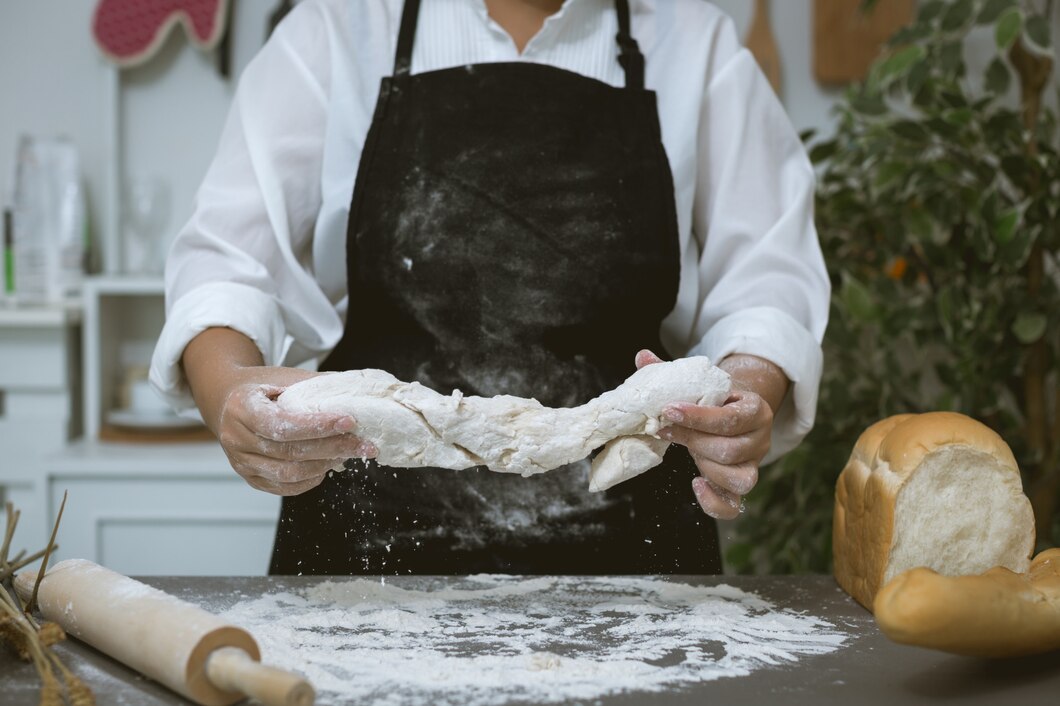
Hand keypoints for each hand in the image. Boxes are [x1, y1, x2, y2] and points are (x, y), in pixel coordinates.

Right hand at [214, 367, 377, 495]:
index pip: (282, 424)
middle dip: (331, 448)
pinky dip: (309, 480)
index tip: (349, 421)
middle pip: (288, 452)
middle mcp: (236, 438)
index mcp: (241, 408)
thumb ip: (315, 385)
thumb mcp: (283, 377)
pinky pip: (282, 487)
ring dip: (324, 464)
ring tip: (349, 453)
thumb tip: (357, 390)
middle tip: (363, 444)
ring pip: (287, 474)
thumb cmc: (261, 387)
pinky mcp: (249, 477)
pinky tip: (328, 466)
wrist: (228, 402)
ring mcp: (240, 462)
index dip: (317, 426)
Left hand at [636, 350, 785, 519]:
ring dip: (705, 465)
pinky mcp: (742, 485)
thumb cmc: (714, 398)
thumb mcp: (700, 382)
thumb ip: (672, 371)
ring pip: (738, 478)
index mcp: (755, 408)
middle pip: (730, 450)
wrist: (736, 411)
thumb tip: (642, 357)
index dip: (698, 417)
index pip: (730, 418)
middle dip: (693, 441)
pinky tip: (695, 485)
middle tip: (664, 430)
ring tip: (685, 451)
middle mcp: (761, 439)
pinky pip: (734, 506)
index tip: (668, 410)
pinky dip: (714, 502)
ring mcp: (754, 464)